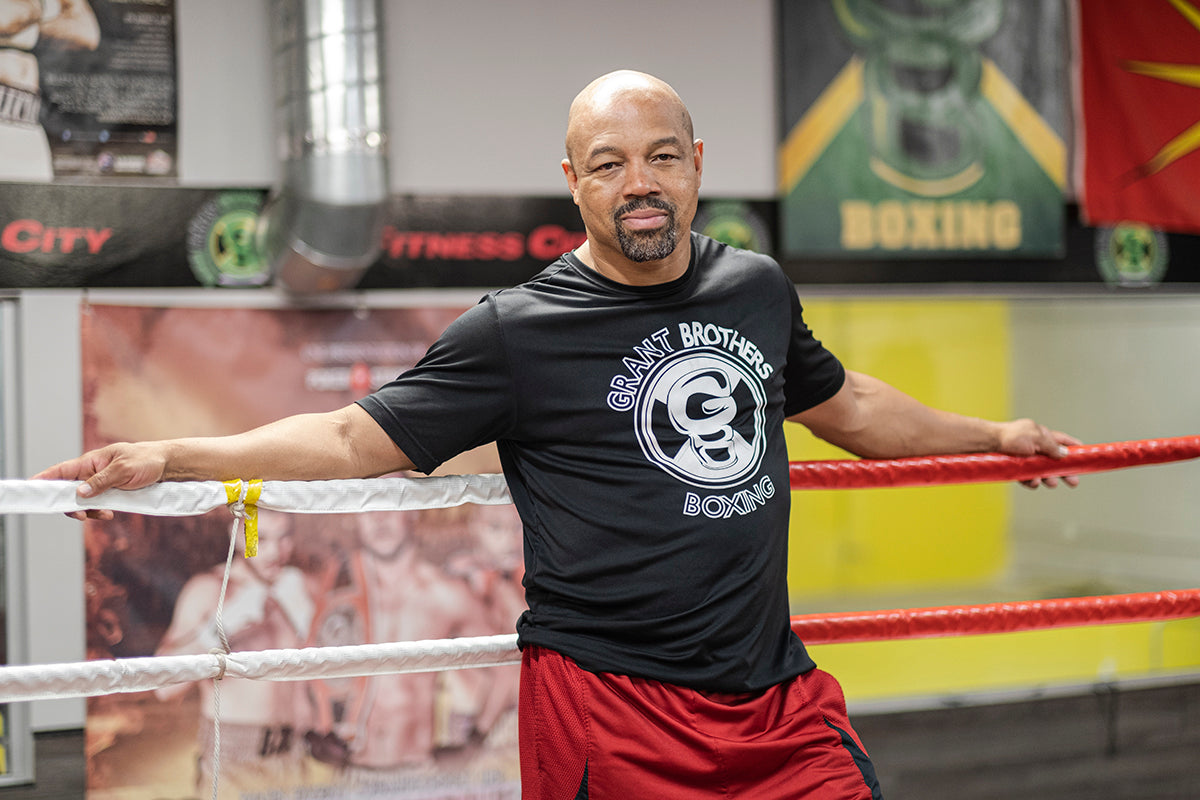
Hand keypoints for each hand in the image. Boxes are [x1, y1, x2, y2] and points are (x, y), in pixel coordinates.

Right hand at [32, 441, 169, 519]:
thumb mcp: (124, 470)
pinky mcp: (110, 492)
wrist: (168, 465)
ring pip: (81, 501)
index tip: (31, 488)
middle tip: (79, 514)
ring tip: (102, 515)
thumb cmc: (146, 461)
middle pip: (68, 490)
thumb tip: (79, 493)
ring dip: (87, 510)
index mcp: (91, 461)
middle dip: (69, 504)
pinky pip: (96, 505)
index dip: (45, 479)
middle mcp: (92, 472)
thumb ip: (102, 481)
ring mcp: (100, 483)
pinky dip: (98, 512)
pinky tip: (108, 515)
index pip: (61, 470)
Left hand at [995, 418, 1081, 488]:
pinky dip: (1032, 481)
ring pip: (1042, 472)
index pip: (1062, 441)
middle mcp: (1035, 446)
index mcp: (1042, 435)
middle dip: (1065, 472)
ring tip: (1051, 483)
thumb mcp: (1036, 438)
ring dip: (1048, 478)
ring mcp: (1025, 458)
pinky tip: (1033, 482)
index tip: (1085, 456)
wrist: (988, 444)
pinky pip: (1027, 477)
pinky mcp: (1015, 468)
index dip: (1074, 448)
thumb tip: (1066, 454)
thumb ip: (1052, 446)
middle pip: (1055, 461)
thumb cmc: (1011, 436)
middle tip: (1074, 482)